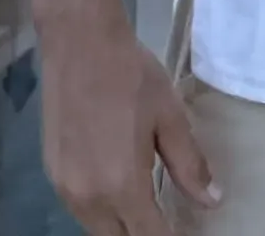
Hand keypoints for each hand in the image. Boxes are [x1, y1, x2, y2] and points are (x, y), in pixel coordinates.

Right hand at [41, 13, 219, 232]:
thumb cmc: (132, 76)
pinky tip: (119, 191)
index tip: (185, 233)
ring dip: (121, 227)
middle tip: (168, 223)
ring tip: (148, 211)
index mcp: (122, 185)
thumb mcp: (170, 117)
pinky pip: (80, 209)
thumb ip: (189, 164)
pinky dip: (102, 211)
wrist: (80, 46)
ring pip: (96, 228)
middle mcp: (88, 198)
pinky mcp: (52, 174)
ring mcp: (64, 188)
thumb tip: (211, 201)